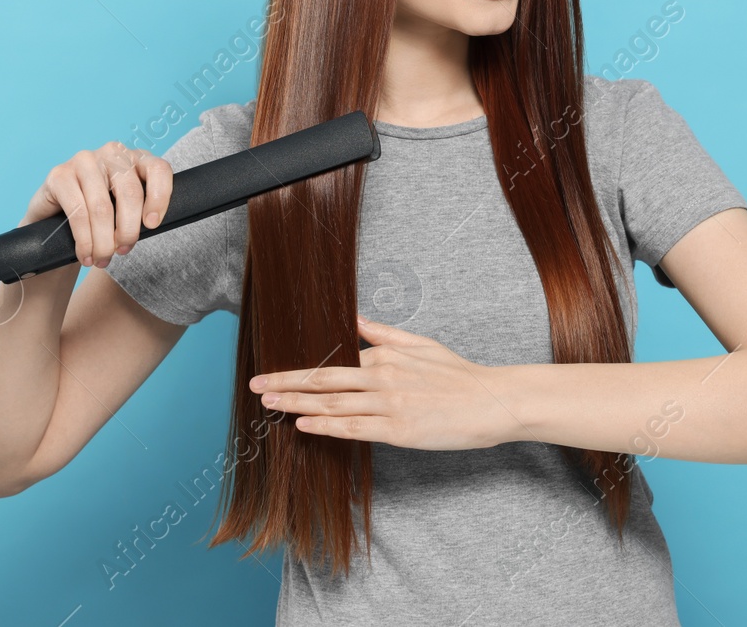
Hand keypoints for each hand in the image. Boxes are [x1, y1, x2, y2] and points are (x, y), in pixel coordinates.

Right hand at [20, 141, 171, 268]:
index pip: (158, 170)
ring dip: (104, 241)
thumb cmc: (101, 214)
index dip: (160, 199)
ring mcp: (84, 160)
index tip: (152, 225)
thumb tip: (151, 226)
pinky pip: (77, 212)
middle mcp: (112, 153)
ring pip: (102, 207)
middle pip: (130, 193)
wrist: (57, 218)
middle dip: (128, 230)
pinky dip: (84, 239)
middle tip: (123, 251)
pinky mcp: (59, 174)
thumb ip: (143, 210)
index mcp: (137, 158)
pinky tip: (85, 254)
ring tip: (102, 258)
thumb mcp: (127, 209)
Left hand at [250, 316, 525, 450]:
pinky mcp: (399, 430)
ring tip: (270, 405)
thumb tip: (355, 316)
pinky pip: (354, 428)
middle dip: (287, 383)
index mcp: (386, 356)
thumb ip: (383, 332)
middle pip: (325, 381)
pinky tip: (304, 426)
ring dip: (298, 404)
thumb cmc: (458, 374)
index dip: (299, 369)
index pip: (333, 363)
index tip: (273, 372)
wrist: (490, 401)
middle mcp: (383, 377)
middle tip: (256, 386)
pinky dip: (326, 426)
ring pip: (333, 404)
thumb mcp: (420, 343)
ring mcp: (389, 404)